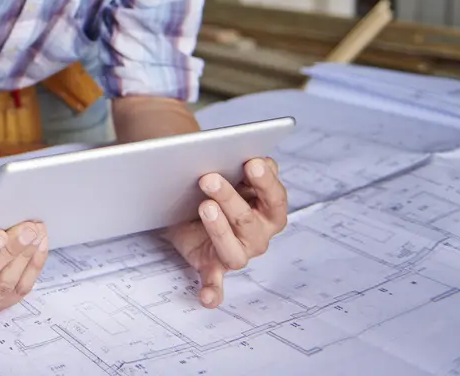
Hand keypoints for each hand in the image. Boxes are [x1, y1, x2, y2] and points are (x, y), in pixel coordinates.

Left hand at [162, 157, 287, 308]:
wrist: (183, 202)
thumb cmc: (217, 186)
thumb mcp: (231, 170)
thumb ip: (248, 165)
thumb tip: (263, 162)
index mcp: (269, 209)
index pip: (275, 197)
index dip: (266, 181)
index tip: (252, 162)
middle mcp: (258, 235)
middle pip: (249, 221)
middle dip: (230, 199)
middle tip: (209, 178)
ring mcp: (237, 252)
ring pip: (233, 250)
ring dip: (219, 230)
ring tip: (204, 208)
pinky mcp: (212, 266)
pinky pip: (215, 283)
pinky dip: (213, 292)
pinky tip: (207, 298)